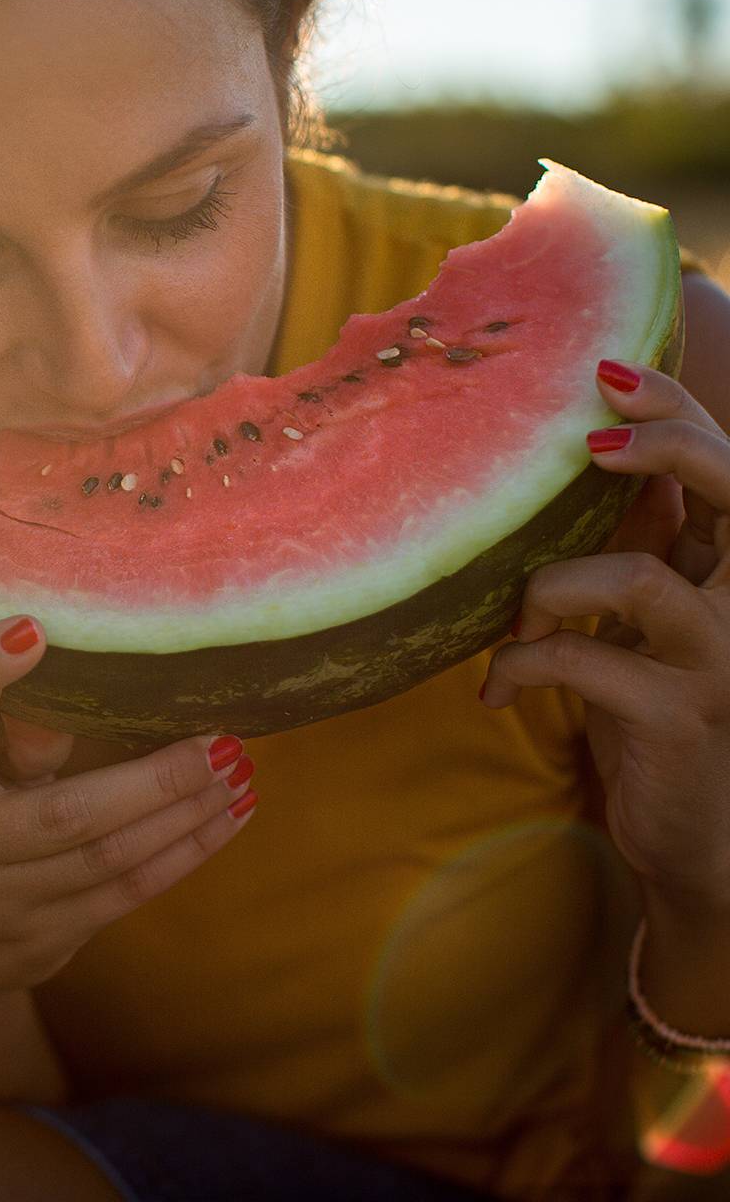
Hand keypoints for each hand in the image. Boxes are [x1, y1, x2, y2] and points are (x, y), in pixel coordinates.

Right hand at [0, 615, 256, 1013]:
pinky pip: (129, 891)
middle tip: (222, 741)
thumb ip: (14, 732)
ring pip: (111, 857)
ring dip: (187, 813)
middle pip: (68, 813)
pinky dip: (187, 852)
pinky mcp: (44, 941)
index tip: (33, 630)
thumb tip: (61, 660)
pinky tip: (230, 817)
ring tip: (238, 773)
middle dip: (157, 779)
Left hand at [481, 359, 729, 910]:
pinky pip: (583, 662)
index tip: (608, 372)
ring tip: (517, 625)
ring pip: (637, 579)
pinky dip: (521, 665)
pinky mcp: (680, 716)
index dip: (676, 412)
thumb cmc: (651, 711)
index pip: (729, 468)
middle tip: (590, 445)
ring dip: (551, 591)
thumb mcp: (646, 623)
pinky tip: (496, 690)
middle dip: (666, 447)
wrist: (687, 832)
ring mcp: (720, 660)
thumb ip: (643, 548)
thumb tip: (597, 462)